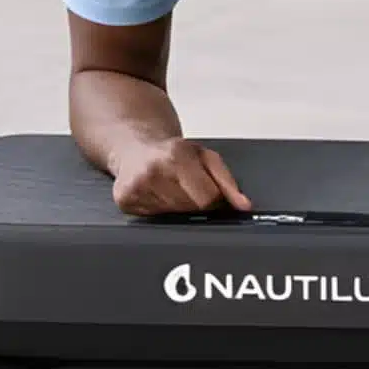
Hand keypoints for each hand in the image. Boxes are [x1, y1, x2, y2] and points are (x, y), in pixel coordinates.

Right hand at [110, 136, 251, 216]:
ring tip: (173, 191)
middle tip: (189, 189)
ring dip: (178, 209)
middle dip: (196, 205)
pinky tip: (158, 197)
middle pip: (191, 210)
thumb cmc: (173, 153)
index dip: (214, 200)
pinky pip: (154, 221)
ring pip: (174, 218)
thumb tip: (243, 206)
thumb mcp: (206, 157)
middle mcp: (154, 170)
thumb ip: (228, 181)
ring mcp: (137, 186)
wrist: (136, 148)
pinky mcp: (124, 200)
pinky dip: (161, 213)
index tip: (211, 194)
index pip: (208, 198)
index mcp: (177, 155)